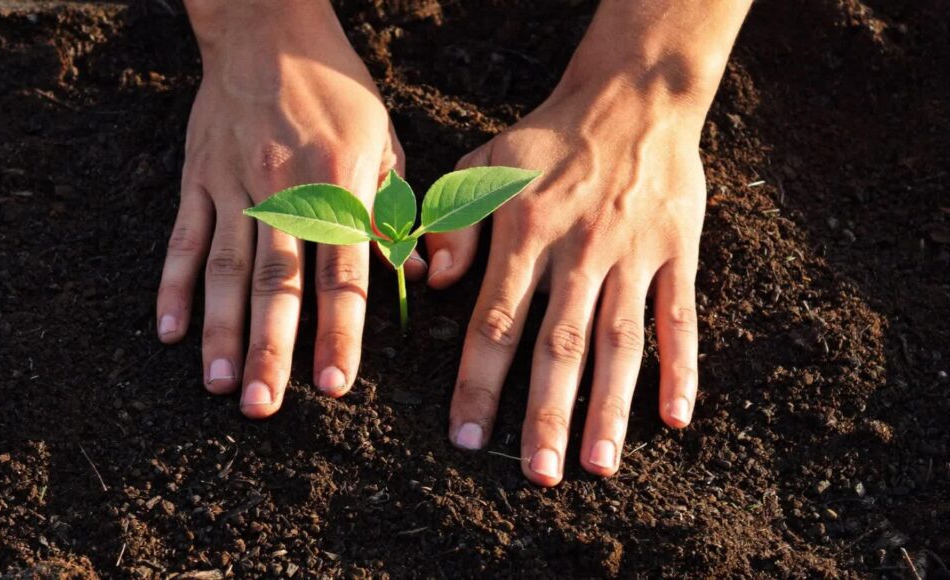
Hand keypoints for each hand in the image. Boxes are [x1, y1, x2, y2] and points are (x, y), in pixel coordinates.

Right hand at [157, 1, 422, 417]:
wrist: (268, 29)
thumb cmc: (337, 92)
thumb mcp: (384, 142)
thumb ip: (394, 212)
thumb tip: (415, 275)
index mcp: (339, 185)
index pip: (343, 272)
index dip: (339, 330)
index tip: (336, 384)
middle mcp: (284, 191)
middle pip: (276, 281)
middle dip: (271, 347)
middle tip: (264, 406)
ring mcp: (233, 185)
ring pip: (224, 268)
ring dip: (220, 330)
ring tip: (219, 385)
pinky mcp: (197, 177)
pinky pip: (181, 237)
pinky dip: (171, 286)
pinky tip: (167, 332)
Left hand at [428, 0, 749, 486]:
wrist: (630, 99)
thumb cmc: (546, 142)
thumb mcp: (482, 165)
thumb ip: (452, 224)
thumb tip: (433, 284)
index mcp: (525, 232)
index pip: (495, 322)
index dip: (478, 383)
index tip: (465, 438)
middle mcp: (578, 250)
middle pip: (559, 345)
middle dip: (547, 414)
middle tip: (540, 476)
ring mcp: (632, 254)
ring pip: (620, 341)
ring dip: (610, 407)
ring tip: (599, 466)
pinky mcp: (677, 251)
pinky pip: (680, 317)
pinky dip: (681, 368)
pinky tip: (676, 419)